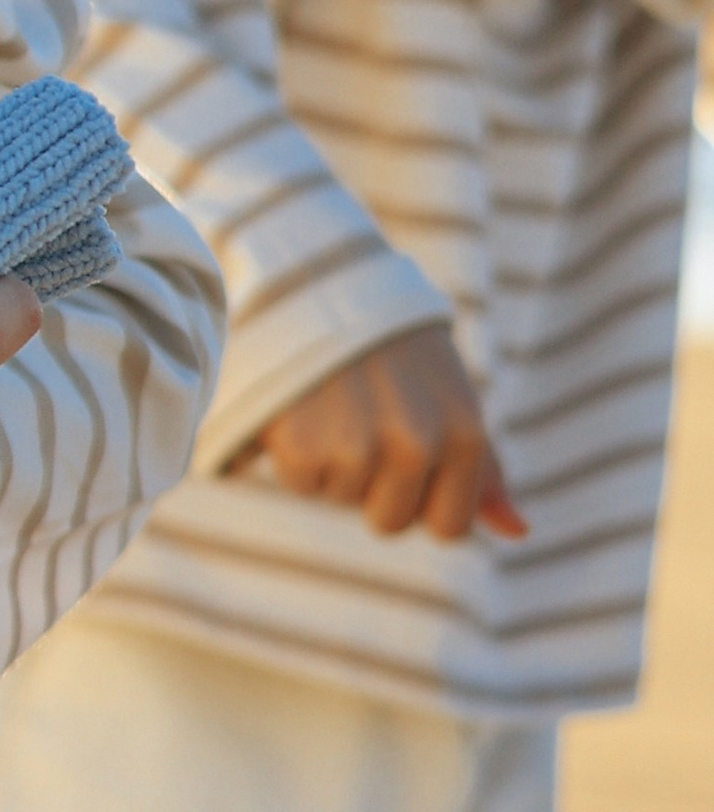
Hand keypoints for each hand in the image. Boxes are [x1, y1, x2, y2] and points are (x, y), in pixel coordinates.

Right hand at [244, 321, 526, 541]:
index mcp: (465, 434)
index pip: (450, 527)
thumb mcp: (452, 397)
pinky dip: (292, 453)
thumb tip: (518, 532)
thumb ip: (484, 468)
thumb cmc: (393, 346)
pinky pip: (301, 482)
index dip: (421, 499)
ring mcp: (360, 447)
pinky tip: (301, 404)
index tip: (403, 454)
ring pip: (341, 500)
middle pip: (391, 521)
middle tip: (361, 419)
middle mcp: (419, 445)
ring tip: (330, 402)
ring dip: (331, 463)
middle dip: (372, 486)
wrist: (318, 279)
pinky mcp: (304, 446)